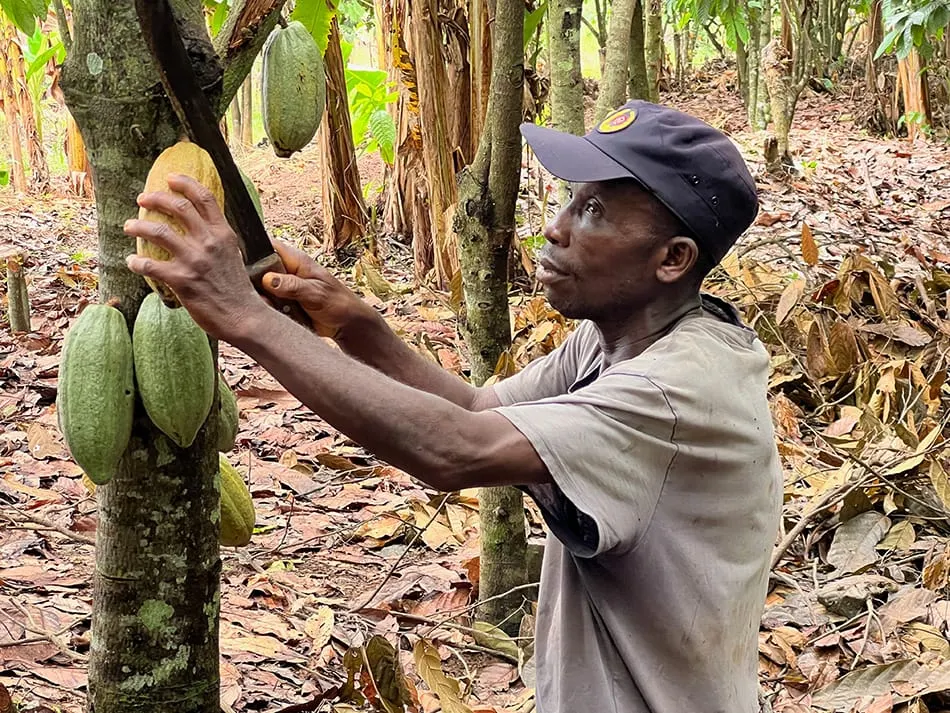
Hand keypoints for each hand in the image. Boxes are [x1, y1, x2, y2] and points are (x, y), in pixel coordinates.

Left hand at [124, 174, 265, 342]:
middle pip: (178, 207)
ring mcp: (195, 260)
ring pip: (158, 231)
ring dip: (138, 225)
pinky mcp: (182, 280)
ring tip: (129, 226)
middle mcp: (209, 242)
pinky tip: (131, 261)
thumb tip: (200, 228)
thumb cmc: (237, 289)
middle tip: (142, 199)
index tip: (170, 177)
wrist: (243, 316)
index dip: (185, 183)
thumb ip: (217, 239)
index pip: (204, 197)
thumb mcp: (232, 255)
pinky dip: (136, 262)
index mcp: (223, 234)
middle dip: (155, 198)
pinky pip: (150, 265)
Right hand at [261, 240, 378, 339]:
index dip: (251, 250)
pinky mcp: (281, 302)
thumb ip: (292, 286)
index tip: (239, 264)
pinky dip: (266, 309)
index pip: (268, 245)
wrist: (346, 324)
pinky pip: (265, 303)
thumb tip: (268, 280)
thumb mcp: (316, 293)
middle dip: (253, 282)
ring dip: (260, 299)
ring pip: (258, 288)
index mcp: (296, 260)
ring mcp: (282, 287)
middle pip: (257, 268)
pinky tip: (271, 315)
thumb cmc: (338, 303)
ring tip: (270, 308)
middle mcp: (286, 271)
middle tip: (260, 296)